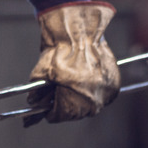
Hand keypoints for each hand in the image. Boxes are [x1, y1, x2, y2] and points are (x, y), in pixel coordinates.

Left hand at [24, 2, 120, 125]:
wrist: (79, 32)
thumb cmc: (59, 53)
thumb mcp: (40, 75)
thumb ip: (36, 94)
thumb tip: (32, 104)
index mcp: (75, 103)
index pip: (59, 116)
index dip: (48, 111)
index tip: (45, 109)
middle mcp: (94, 102)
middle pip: (76, 112)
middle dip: (64, 105)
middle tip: (56, 96)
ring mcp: (107, 92)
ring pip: (90, 103)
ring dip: (78, 99)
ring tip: (69, 86)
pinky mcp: (115, 82)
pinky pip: (102, 93)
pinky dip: (92, 90)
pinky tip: (82, 81)